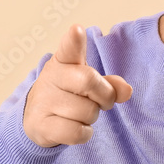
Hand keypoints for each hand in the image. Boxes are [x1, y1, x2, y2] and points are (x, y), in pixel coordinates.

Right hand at [22, 24, 132, 147]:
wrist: (36, 119)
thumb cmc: (69, 94)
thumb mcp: (88, 84)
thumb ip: (110, 84)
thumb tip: (127, 90)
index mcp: (64, 61)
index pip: (69, 47)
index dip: (74, 39)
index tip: (77, 29)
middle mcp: (52, 77)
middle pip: (89, 81)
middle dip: (104, 96)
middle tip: (100, 101)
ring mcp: (44, 101)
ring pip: (87, 111)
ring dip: (91, 117)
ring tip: (79, 113)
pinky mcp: (41, 125)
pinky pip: (77, 132)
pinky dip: (84, 133)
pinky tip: (74, 128)